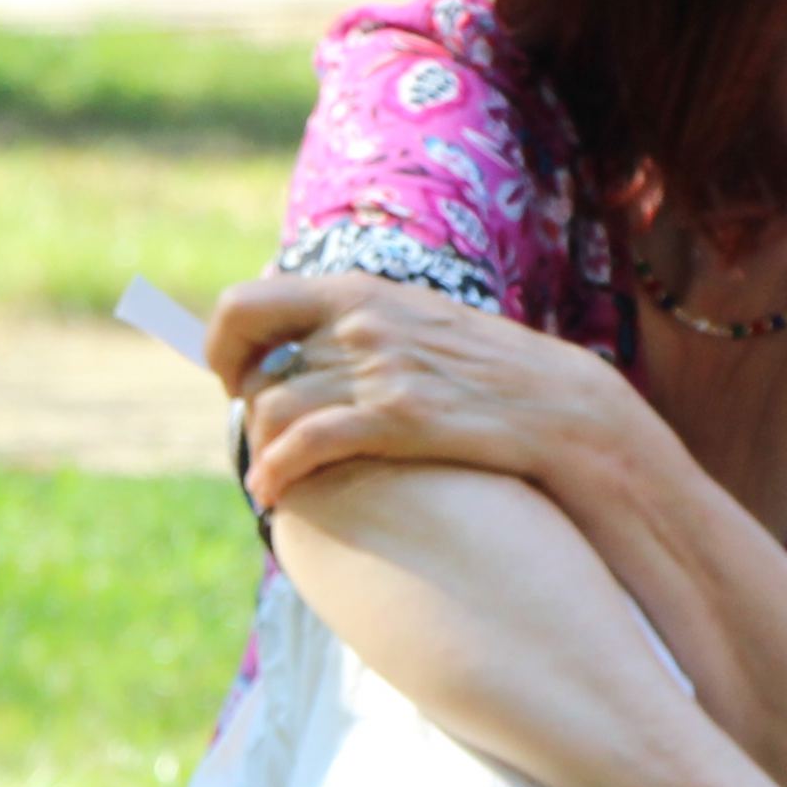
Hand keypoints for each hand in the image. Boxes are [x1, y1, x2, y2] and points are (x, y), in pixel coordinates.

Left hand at [207, 273, 633, 515]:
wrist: (563, 406)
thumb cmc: (487, 373)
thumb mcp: (417, 325)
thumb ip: (360, 326)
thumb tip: (302, 346)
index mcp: (359, 292)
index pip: (245, 304)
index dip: (222, 346)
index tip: (233, 378)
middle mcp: (360, 322)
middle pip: (253, 365)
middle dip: (242, 406)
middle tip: (256, 434)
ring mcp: (379, 368)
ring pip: (272, 409)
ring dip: (259, 450)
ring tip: (267, 478)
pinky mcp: (399, 416)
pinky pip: (306, 445)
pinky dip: (277, 472)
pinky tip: (274, 494)